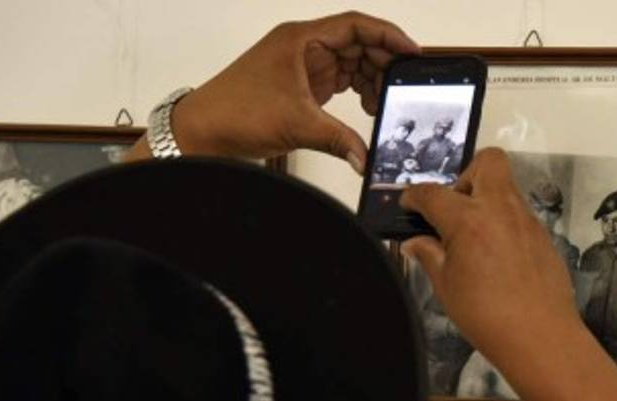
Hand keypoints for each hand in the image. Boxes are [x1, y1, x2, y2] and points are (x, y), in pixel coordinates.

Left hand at [167, 12, 418, 168]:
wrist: (204, 129)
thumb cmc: (235, 111)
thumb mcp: (297, 125)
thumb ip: (340, 140)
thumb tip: (368, 158)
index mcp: (301, 38)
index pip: (355, 25)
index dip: (388, 35)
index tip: (412, 52)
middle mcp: (304, 45)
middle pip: (358, 43)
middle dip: (383, 63)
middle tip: (403, 86)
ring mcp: (304, 64)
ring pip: (351, 62)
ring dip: (371, 80)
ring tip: (384, 104)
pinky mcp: (303, 84)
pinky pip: (341, 80)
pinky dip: (358, 92)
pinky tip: (368, 108)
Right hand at [399, 149, 581, 372]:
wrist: (540, 336)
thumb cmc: (485, 315)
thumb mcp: (446, 287)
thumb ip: (430, 256)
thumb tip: (415, 242)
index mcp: (468, 220)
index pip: (433, 193)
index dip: (414, 195)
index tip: (408, 204)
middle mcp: (500, 209)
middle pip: (488, 162)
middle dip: (465, 174)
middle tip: (454, 208)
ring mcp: (526, 221)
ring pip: (506, 187)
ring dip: (486, 199)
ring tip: (473, 235)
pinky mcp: (543, 236)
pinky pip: (519, 214)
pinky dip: (503, 223)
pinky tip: (496, 255)